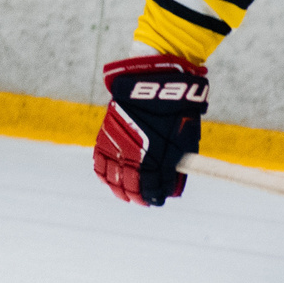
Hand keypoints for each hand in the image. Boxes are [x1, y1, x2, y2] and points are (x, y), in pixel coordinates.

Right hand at [94, 53, 207, 205]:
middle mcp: (132, 154)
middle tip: (143, 200)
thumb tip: (172, 186)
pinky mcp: (105, 135)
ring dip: (118, 187)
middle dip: (137, 196)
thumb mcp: (184, 140)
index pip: (151, 188)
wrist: (153, 82)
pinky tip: (110, 176)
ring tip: (125, 193)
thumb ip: (177, 165)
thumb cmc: (176, 111)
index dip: (155, 197)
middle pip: (129, 187)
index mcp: (155, 157)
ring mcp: (116, 145)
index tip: (158, 200)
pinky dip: (103, 172)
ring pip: (110, 177)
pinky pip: (99, 161)